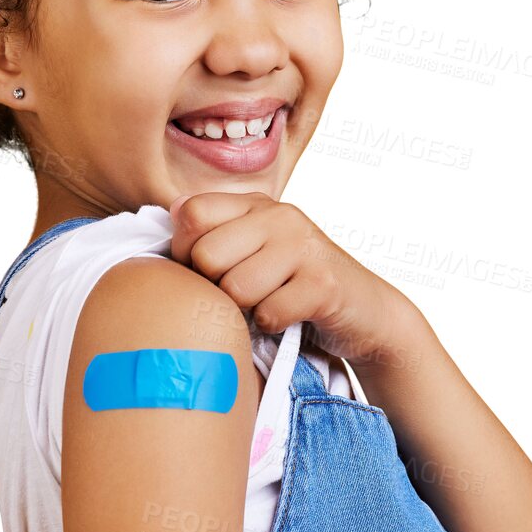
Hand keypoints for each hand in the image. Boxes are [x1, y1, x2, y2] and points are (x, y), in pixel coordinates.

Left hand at [167, 191, 415, 368]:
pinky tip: (290, 318)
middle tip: (244, 295)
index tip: (210, 271)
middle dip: (216, 289)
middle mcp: (279, 215)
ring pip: (235, 289)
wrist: (366, 313)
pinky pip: (268, 313)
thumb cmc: (292, 288)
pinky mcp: (323, 283)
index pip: (190, 213)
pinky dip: (273, 326)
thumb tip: (165, 226)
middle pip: (206, 256)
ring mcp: (304, 246)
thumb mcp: (253, 252)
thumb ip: (212, 235)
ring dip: (246, 311)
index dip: (187, 252)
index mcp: (254, 204)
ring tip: (268, 305)